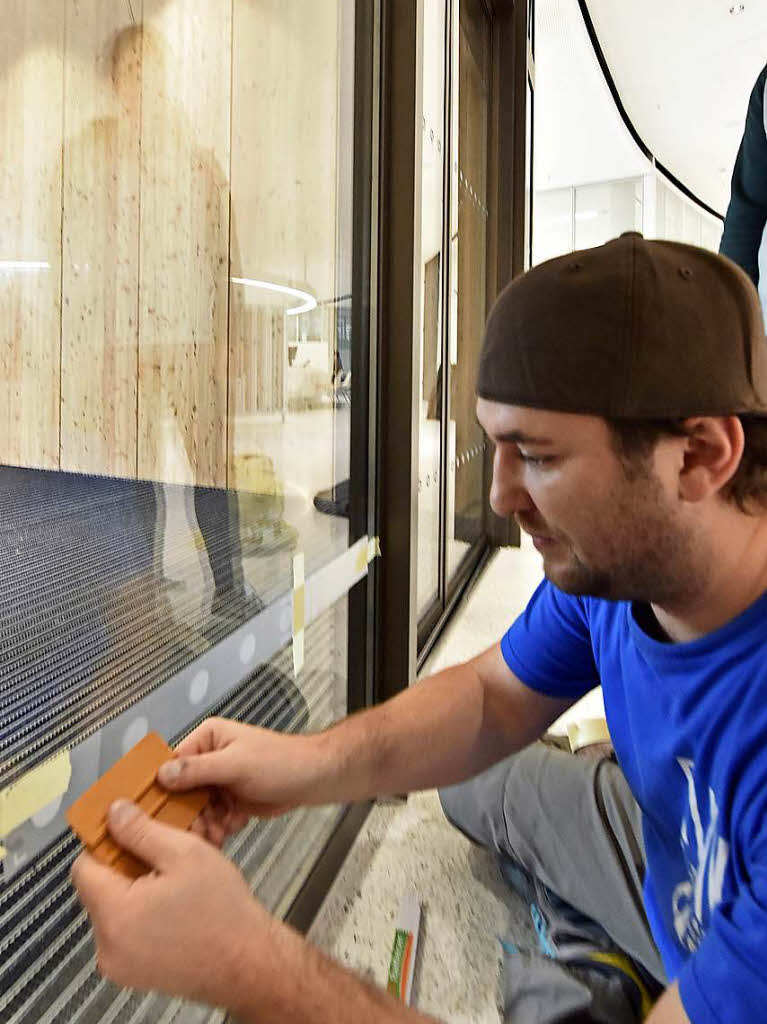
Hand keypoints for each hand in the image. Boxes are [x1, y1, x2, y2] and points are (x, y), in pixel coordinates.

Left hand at [71, 799, 281, 1007]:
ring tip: (173, 882)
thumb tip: (115, 813)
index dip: (105, 843)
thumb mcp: (184, 854)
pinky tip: (172, 905)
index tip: (127, 832)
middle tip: (162, 856)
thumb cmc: (222, 912)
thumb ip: (142, 831)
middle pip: (99, 888)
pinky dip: (142, 914)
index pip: (83, 867)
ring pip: (113, 909)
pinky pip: (125, 932)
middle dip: (126, 866)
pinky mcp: (133, 973)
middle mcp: (108, 945)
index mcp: (115, 914)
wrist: (248, 962)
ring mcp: (119, 964)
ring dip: (136, 890)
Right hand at [158, 717, 316, 846]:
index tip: (159, 811)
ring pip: (197, 808)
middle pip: (182, 791)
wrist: (311, 779)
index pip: (172, 763)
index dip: (164, 788)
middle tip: (198, 829)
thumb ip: (198, 769)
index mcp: (208, 738)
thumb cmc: (281, 761)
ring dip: (206, 823)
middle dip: (190, 813)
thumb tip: (163, 773)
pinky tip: (233, 825)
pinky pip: (213, 817)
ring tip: (218, 832)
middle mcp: (209, 758)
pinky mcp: (229, 799)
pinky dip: (221, 826)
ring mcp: (219, 780)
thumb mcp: (236, 764)